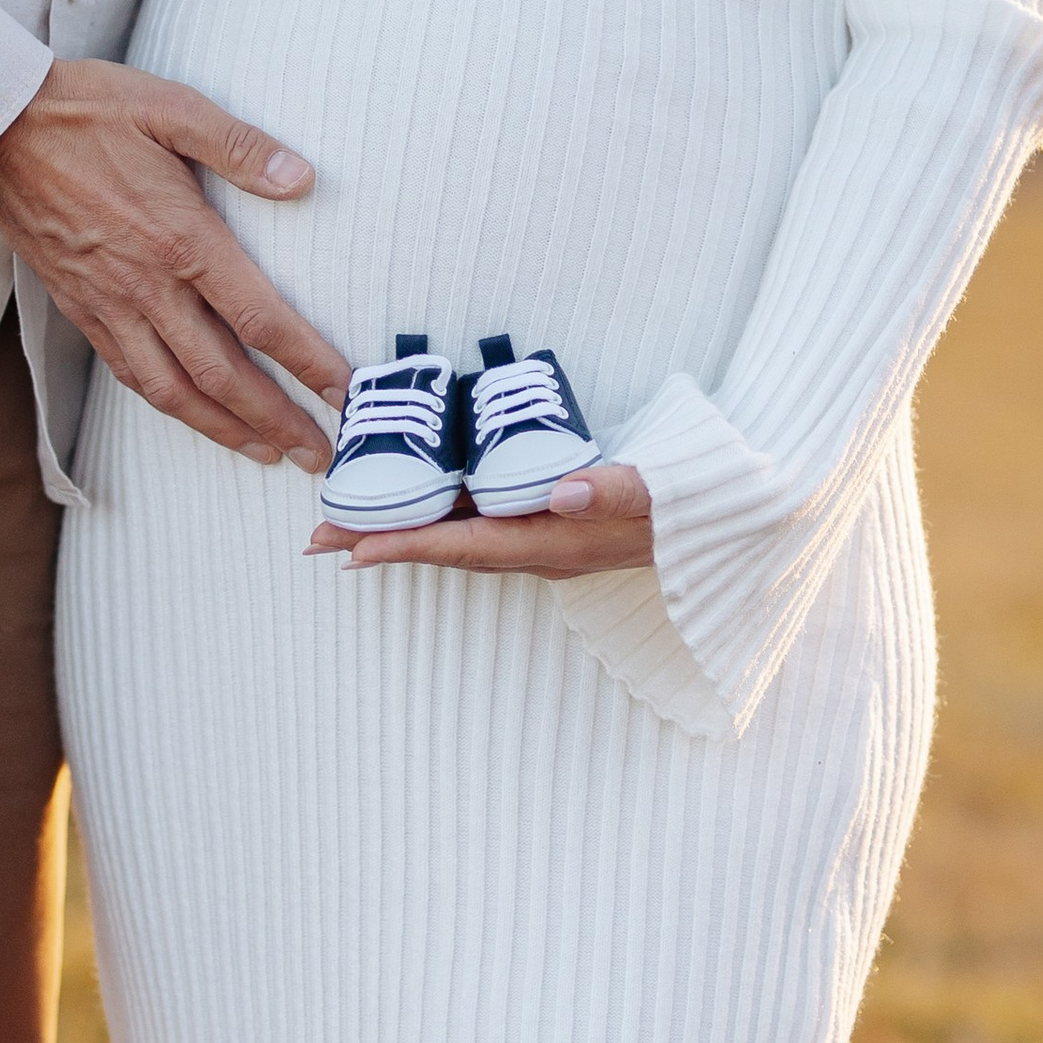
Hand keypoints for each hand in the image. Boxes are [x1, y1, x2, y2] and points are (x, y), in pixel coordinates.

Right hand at [0, 58, 350, 470]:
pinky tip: (190, 411)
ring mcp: (108, 302)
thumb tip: (301, 179)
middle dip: (276, 420)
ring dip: (223, 428)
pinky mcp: (78, 306)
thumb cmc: (85, 109)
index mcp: (181, 238)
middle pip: (222, 374)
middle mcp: (146, 285)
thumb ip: (239, 146)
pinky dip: (166, 403)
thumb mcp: (170, 107)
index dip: (308, 363)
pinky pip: (128, 371)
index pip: (259, 318)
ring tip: (264, 451)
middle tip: (317, 454)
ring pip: (172, 389)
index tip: (345, 393)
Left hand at [309, 464, 655, 576]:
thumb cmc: (688, 504)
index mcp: (555, 544)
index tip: (350, 548)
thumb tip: (558, 492)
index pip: (465, 546)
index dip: (406, 545)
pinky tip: (420, 504)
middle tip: (316, 538)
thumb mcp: (656, 492)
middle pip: (445, 549)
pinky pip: (481, 527)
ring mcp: (544, 542)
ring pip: (458, 540)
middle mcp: (540, 551)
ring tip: (346, 525)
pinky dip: (441, 519)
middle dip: (382, 542)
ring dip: (403, 533)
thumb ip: (610, 491)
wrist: (726, 525)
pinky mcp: (550, 527)